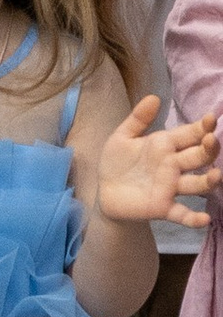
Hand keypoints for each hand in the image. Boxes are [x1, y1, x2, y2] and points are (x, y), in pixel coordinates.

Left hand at [94, 95, 217, 230]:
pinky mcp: (163, 208)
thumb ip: (138, 119)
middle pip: (198, 157)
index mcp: (165, 145)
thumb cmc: (118, 162)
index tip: (210, 118)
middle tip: (211, 141)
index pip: (189, 135)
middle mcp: (174, 166)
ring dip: (209, 181)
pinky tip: (204, 219)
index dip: (201, 127)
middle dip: (208, 150)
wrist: (105, 191)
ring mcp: (171, 187)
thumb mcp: (122, 137)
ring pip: (197, 184)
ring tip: (217, 175)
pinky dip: (194, 218)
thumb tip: (154, 97)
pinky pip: (182, 214)